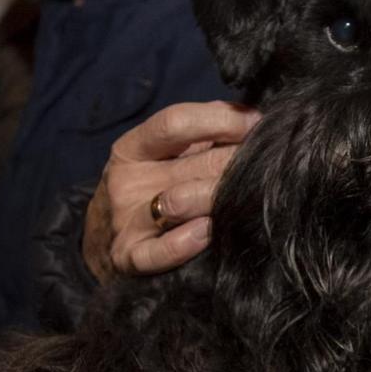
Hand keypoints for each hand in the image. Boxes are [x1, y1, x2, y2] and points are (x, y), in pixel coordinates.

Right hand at [82, 101, 259, 279]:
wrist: (101, 241)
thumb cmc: (150, 189)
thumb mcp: (162, 155)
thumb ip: (199, 131)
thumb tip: (247, 113)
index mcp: (133, 148)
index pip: (175, 122)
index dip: (221, 120)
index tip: (256, 123)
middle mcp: (126, 181)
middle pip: (192, 165)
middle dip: (235, 162)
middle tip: (268, 164)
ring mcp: (125, 221)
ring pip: (177, 204)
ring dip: (219, 198)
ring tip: (247, 196)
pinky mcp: (128, 257)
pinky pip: (159, 252)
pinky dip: (185, 242)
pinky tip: (208, 232)